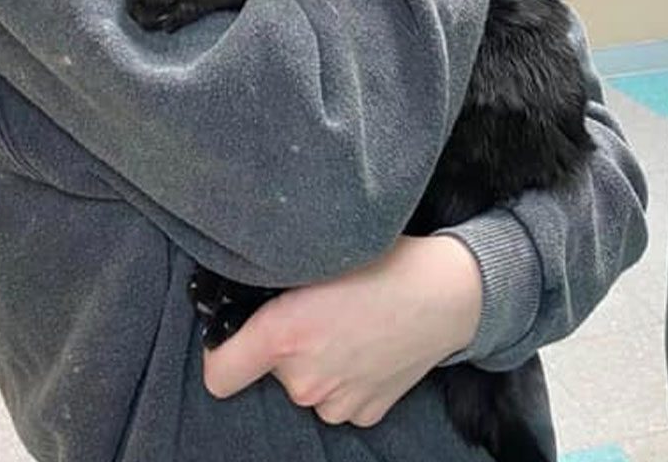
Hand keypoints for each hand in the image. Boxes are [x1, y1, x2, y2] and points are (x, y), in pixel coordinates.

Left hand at [202, 235, 482, 427]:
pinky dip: (346, 376)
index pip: (219, 373)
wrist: (448, 292)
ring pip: (306, 384)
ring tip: (347, 321)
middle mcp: (305, 380)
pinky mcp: (367, 413)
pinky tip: (368, 342)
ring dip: (316, 361)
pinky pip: (339, 397)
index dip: (220, 353)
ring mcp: (337, 403)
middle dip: (283, 344)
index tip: (233, 335)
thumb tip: (240, 284)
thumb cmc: (384, 261)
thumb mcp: (318, 254)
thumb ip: (272, 280)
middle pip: (270, 371)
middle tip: (314, 306)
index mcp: (283, 336)